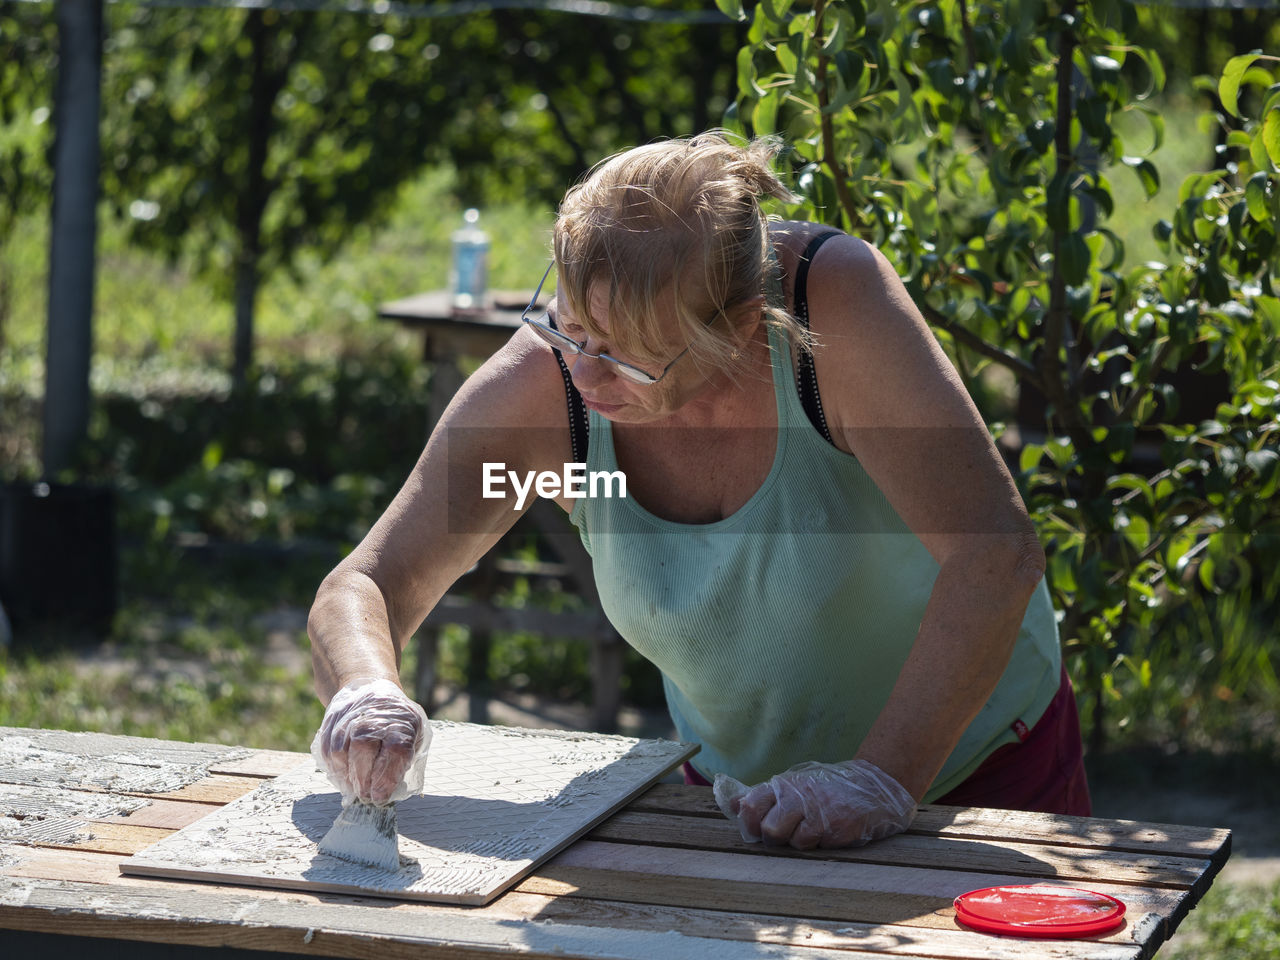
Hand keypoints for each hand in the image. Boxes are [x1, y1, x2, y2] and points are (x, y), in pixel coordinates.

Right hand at [310, 678, 430, 804]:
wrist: (370, 687)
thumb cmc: (396, 719)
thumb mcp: (414, 732)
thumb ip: (406, 758)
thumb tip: (392, 791)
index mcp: (401, 721)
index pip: (395, 751)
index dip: (386, 779)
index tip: (380, 798)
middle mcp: (374, 716)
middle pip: (364, 750)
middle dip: (363, 781)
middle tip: (365, 797)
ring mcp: (350, 715)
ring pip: (341, 752)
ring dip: (346, 777)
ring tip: (353, 789)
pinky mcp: (332, 719)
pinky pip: (327, 749)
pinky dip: (333, 768)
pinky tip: (342, 778)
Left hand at [713, 758, 915, 849]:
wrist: (872, 786)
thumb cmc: (826, 790)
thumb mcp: (793, 787)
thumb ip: (763, 797)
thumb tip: (730, 804)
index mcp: (782, 786)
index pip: (751, 805)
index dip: (749, 823)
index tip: (758, 828)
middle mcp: (796, 795)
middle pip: (768, 829)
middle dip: (775, 838)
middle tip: (789, 832)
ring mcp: (817, 810)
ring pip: (790, 840)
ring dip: (798, 842)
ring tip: (812, 830)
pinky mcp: (836, 825)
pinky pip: (816, 846)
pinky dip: (820, 844)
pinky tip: (830, 831)